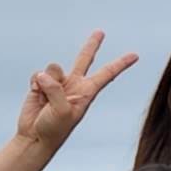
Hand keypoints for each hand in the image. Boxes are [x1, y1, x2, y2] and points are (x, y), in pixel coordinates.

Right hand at [13, 34, 137, 157]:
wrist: (34, 138)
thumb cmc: (53, 130)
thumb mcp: (62, 111)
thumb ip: (56, 89)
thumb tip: (44, 75)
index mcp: (87, 92)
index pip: (107, 74)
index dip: (121, 64)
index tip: (135, 55)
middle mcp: (74, 85)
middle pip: (85, 59)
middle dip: (92, 45)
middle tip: (101, 32)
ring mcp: (57, 84)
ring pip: (53, 68)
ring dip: (47, 81)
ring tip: (45, 99)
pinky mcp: (41, 85)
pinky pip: (38, 74)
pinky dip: (35, 83)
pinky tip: (36, 95)